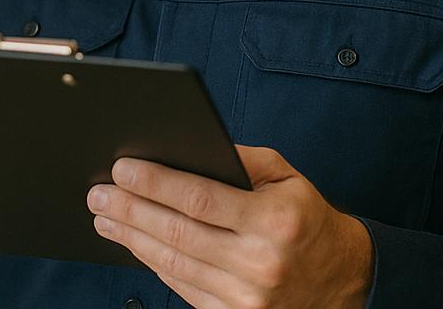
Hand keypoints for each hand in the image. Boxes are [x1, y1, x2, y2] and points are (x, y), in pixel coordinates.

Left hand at [87, 144, 373, 308]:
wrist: (344, 281)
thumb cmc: (308, 220)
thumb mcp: (287, 178)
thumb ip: (241, 160)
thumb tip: (187, 148)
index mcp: (275, 220)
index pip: (200, 198)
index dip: (155, 183)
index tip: (122, 169)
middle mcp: (260, 262)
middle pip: (178, 233)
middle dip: (131, 211)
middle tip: (98, 195)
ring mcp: (247, 297)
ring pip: (175, 264)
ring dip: (133, 239)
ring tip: (106, 219)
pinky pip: (184, 288)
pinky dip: (155, 265)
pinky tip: (136, 245)